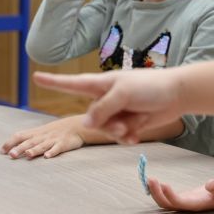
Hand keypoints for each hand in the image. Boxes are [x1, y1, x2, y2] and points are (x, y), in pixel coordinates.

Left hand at [0, 116, 85, 159]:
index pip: (20, 136)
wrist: (75, 126)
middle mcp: (42, 136)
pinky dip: (52, 152)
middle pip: (30, 142)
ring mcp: (53, 140)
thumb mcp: (40, 133)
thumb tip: (10, 149)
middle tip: (11, 155)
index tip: (1, 152)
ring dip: (35, 150)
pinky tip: (47, 156)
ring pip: (42, 145)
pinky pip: (57, 148)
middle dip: (20, 148)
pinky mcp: (63, 144)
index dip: (10, 143)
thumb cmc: (54, 132)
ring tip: (27, 154)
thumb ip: (27, 140)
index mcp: (35, 133)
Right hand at [33, 69, 181, 143]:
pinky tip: (135, 136)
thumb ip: (102, 108)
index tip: (36, 76)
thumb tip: (86, 123)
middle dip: (105, 124)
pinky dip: (126, 137)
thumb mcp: (123, 93)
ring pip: (104, 129)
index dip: (53, 82)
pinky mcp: (128, 122)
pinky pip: (118, 135)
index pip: (72, 83)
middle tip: (122, 124)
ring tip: (131, 128)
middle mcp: (105, 97)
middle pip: (92, 118)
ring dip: (117, 132)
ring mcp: (116, 111)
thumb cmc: (151, 86)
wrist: (178, 95)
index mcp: (101, 84)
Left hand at [147, 177, 213, 211]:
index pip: (180, 203)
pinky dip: (159, 190)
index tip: (164, 184)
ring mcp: (185, 203)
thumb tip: (210, 184)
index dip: (170, 196)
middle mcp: (188, 206)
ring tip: (149, 179)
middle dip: (157, 194)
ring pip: (165, 202)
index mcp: (197, 205)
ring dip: (156, 192)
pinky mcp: (184, 198)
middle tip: (150, 179)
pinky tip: (153, 182)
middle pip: (168, 205)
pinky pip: (167, 197)